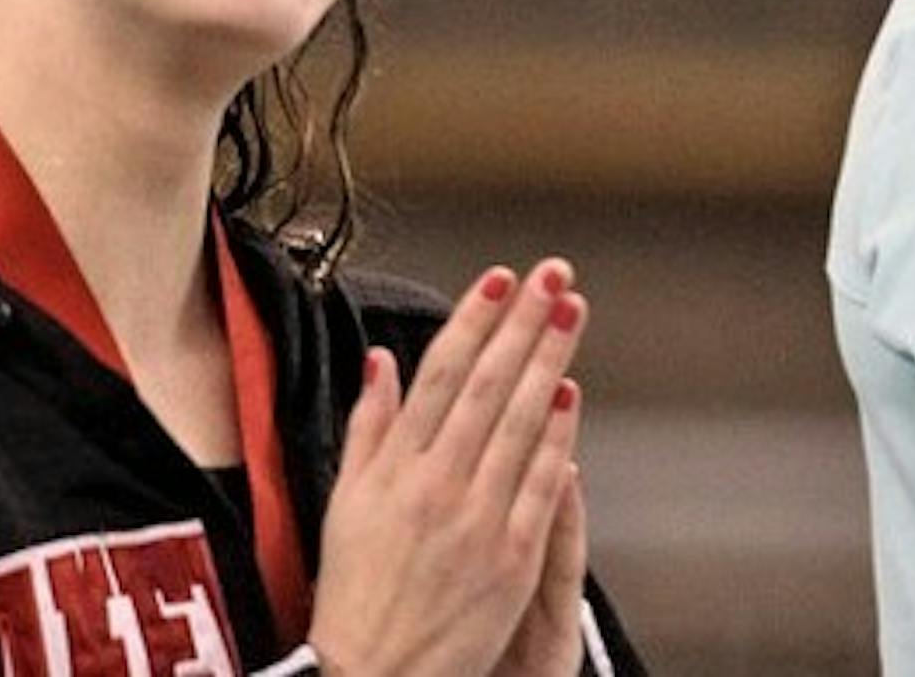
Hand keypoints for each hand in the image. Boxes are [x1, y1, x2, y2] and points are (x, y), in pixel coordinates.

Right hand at [307, 259, 587, 676]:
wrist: (371, 674)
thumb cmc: (354, 589)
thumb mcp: (344, 500)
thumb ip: (368, 426)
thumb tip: (380, 361)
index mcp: (394, 467)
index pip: (441, 373)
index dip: (473, 321)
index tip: (499, 280)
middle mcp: (435, 484)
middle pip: (489, 386)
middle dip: (523, 324)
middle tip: (553, 277)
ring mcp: (477, 519)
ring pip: (521, 423)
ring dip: (549, 360)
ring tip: (571, 312)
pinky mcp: (510, 558)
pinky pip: (540, 484)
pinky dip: (558, 436)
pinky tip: (570, 394)